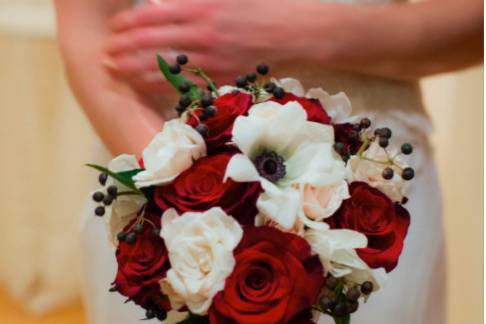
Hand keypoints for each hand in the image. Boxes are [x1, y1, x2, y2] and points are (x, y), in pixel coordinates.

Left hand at [104, 0, 330, 93]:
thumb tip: (159, 4)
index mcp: (201, 6)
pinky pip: (185, 85)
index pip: (151, 15)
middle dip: (124, 49)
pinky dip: (163, 86)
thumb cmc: (260, 7)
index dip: (128, 24)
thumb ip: (190, 0)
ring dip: (135, 70)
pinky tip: (146, 86)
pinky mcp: (220, 78)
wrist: (292, 32)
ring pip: (163, 67)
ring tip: (117, 71)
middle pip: (150, 43)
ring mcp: (210, 58)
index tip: (114, 29)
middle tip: (107, 53)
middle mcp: (201, 33)